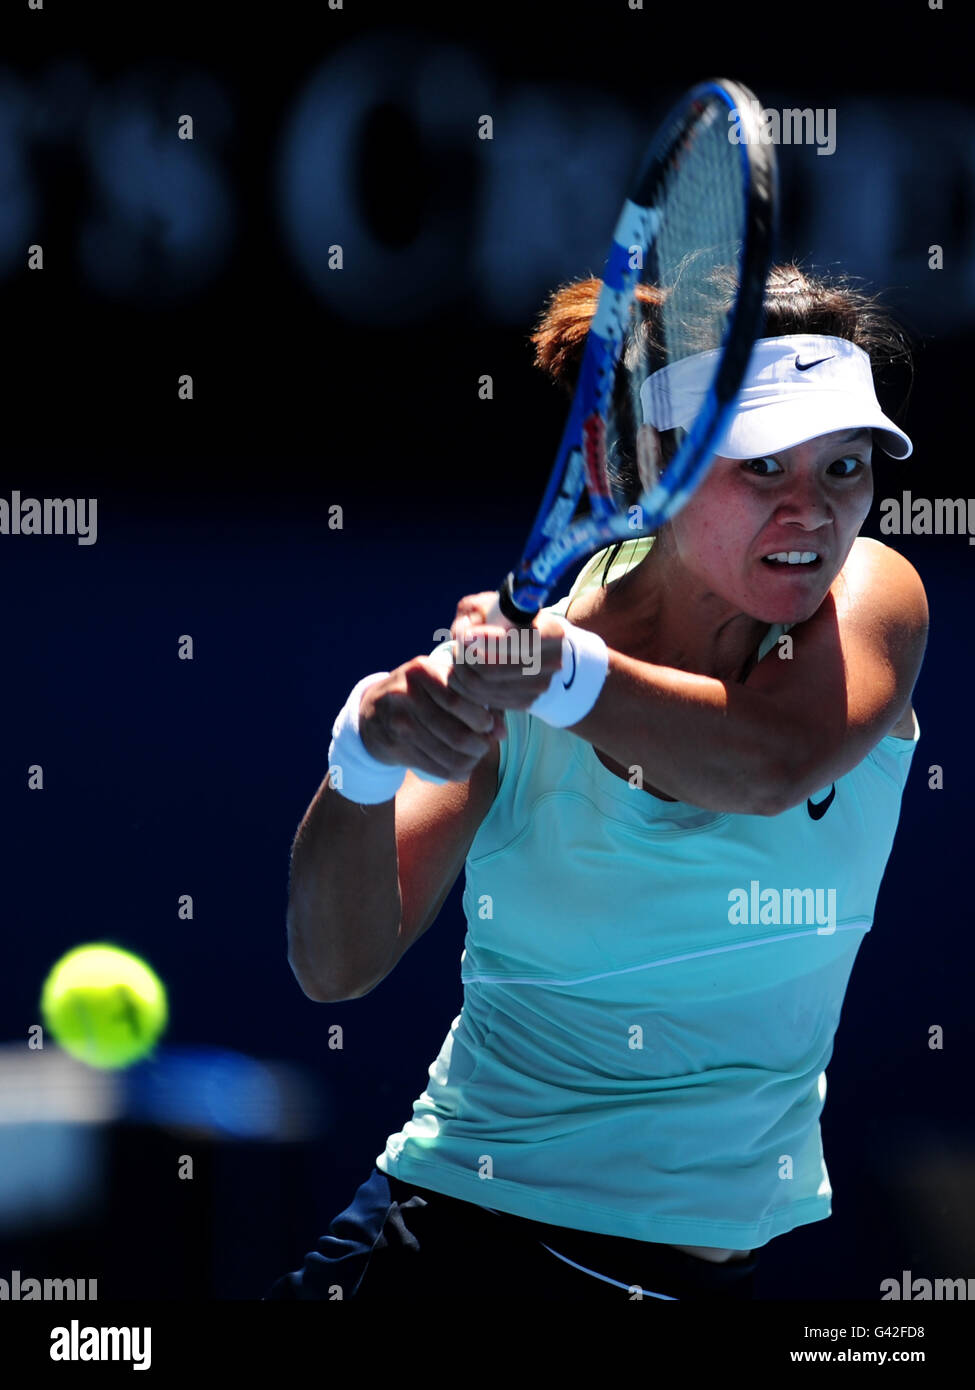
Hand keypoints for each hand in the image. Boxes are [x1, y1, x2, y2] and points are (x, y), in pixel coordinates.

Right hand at [358, 655, 506, 783]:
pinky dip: (455, 772)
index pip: (460, 701)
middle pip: (457, 734)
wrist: (372, 712)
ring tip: (474, 757)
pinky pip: (435, 769)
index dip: (482, 719)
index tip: (488, 726)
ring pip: (448, 756)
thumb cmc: (420, 695)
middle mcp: (406, 695)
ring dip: (469, 762)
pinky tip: (460, 768)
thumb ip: (476, 700)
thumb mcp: (441, 685)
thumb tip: (501, 732)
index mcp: (422, 671)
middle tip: (484, 746)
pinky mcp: (394, 747)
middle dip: (480, 746)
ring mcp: (398, 723)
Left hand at [442, 591, 565, 711]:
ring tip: (458, 654)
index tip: (466, 635)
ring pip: (482, 686)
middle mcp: (550, 663)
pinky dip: (465, 685)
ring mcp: (538, 687)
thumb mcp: (496, 605)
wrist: (536, 648)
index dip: (490, 640)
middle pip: (494, 668)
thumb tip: (463, 633)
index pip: (523, 640)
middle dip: (465, 656)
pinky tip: (463, 670)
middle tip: (457, 644)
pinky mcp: (524, 703)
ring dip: (461, 670)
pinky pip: (483, 698)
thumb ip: (477, 612)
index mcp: (551, 633)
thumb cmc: (511, 621)